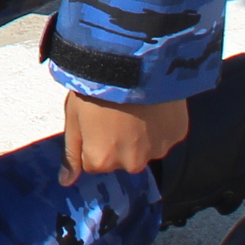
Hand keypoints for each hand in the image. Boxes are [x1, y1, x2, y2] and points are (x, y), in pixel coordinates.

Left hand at [59, 92, 190, 183]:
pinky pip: (166, 134)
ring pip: (145, 148)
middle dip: (119, 141)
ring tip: (136, 105)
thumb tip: (66, 182)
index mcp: (102, 160)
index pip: (94, 162)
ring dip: (141, 134)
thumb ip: (71, 152)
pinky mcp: (177, 135)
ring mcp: (157, 151)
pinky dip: (161, 124)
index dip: (93, 139)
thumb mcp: (74, 116)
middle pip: (122, 158)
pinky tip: (154, 104)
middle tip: (116, 112)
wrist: (132, 62)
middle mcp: (131, 163)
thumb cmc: (96, 87)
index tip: (95, 120)